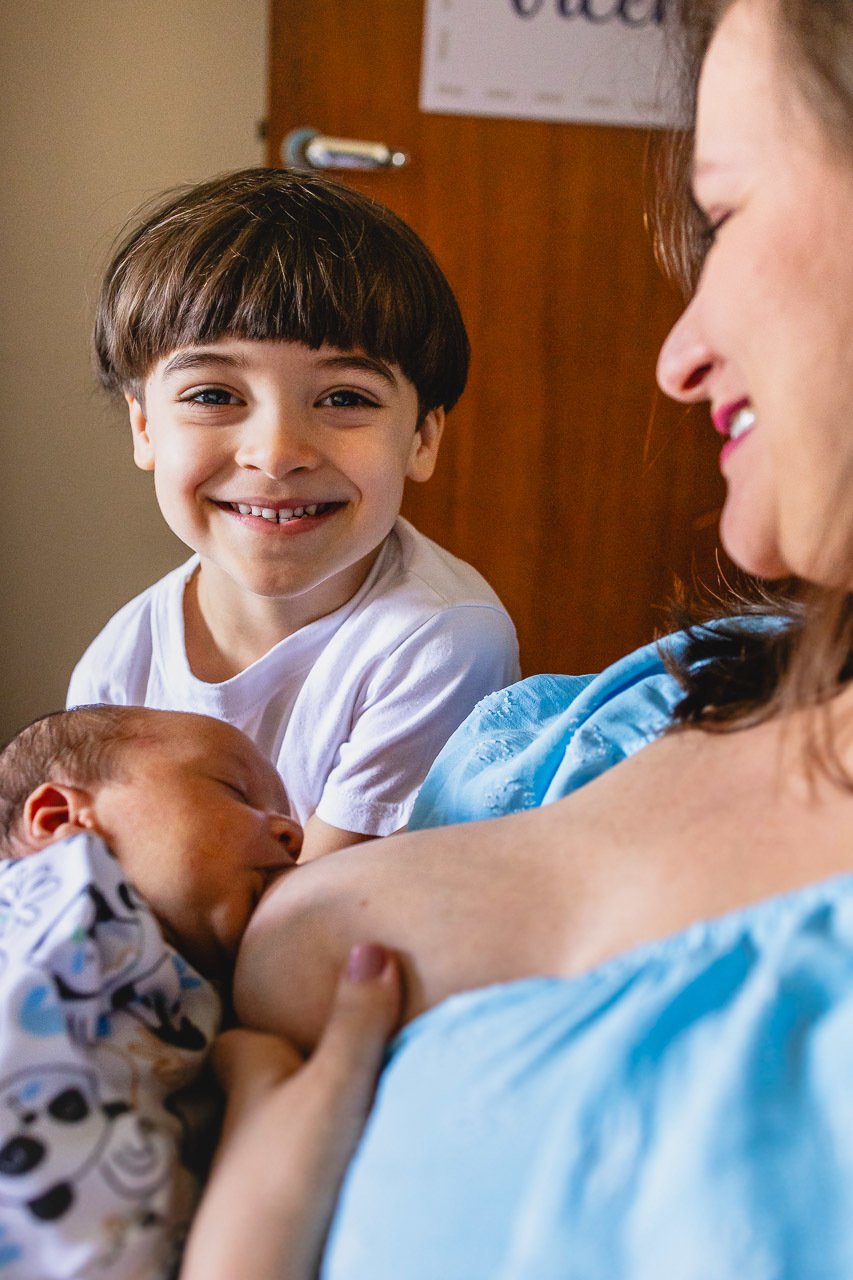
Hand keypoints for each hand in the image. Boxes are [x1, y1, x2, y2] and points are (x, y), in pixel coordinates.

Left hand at [180, 944, 400, 1279]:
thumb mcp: (335, 1086)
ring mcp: (254, 1179)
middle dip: (288, 1075)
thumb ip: (356, 1021)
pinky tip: (345, 1170)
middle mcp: (243, 1127)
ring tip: (349, 1111)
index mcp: (249, 1082)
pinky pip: (294, 1178)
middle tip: (328, 1057)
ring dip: (304, 1124)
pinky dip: (312, 1169)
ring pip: (278, 1136)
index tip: (274, 1011)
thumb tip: (370, 945)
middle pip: (261, 1089)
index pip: (233, 1044)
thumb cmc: (289, 1176)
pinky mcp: (275, 1220)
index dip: (250, 1030)